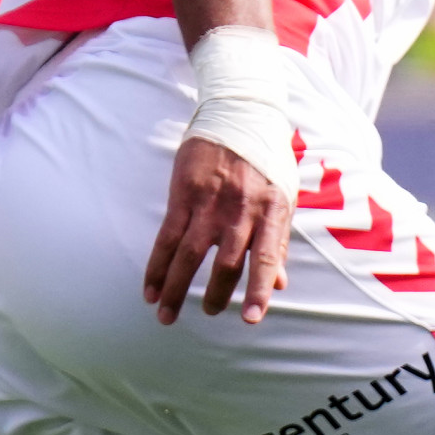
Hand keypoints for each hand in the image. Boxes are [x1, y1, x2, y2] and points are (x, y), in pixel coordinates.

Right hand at [142, 135, 292, 324]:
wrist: (238, 115)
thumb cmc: (266, 160)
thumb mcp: (284, 195)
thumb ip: (279, 240)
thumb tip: (280, 282)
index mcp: (271, 212)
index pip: (265, 258)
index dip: (259, 290)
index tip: (251, 318)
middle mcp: (240, 211)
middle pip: (225, 263)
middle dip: (217, 295)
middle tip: (210, 313)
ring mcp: (209, 204)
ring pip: (190, 256)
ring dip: (177, 289)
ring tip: (168, 315)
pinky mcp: (183, 196)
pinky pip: (166, 238)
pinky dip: (157, 266)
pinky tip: (151, 289)